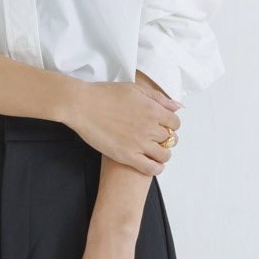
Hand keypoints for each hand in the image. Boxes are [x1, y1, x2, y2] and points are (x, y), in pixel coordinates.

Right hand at [62, 77, 180, 173]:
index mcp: (152, 110)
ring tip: (156, 152)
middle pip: (171, 138)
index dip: (171, 124)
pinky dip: (156, 169)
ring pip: (164, 155)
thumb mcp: (134, 89)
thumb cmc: (104, 94)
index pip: (175, 122)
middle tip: (158, 138)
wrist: (81, 105)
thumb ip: (157, 98)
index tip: (164, 126)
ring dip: (163, 154)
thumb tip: (177, 106)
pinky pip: (150, 168)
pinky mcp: (126, 156)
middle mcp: (148, 127)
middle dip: (167, 138)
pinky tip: (153, 165)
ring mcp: (138, 143)